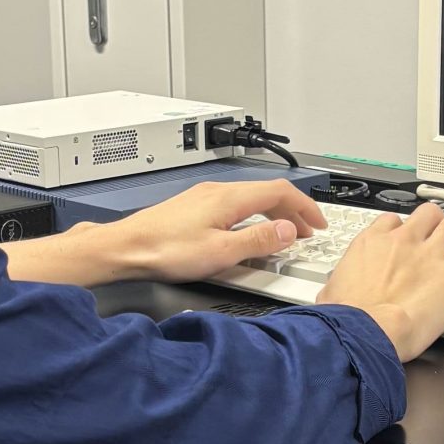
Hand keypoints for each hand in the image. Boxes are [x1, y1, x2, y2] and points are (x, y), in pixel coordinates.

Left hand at [105, 179, 328, 284]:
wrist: (125, 248)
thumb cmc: (165, 250)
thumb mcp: (221, 253)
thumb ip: (259, 240)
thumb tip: (288, 231)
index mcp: (230, 198)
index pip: (281, 191)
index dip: (306, 207)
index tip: (318, 223)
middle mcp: (218, 191)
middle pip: (268, 192)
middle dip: (293, 211)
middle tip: (307, 232)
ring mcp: (204, 197)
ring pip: (251, 198)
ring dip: (274, 214)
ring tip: (283, 235)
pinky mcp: (194, 207)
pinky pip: (235, 205)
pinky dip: (254, 216)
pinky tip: (250, 233)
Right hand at [317, 203, 443, 360]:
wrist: (365, 332)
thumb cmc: (348, 318)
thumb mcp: (331, 291)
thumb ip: (338, 284)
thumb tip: (332, 292)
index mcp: (373, 242)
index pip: (393, 221)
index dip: (405, 230)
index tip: (409, 240)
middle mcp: (404, 242)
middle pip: (429, 214)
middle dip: (437, 224)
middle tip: (442, 239)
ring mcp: (431, 255)